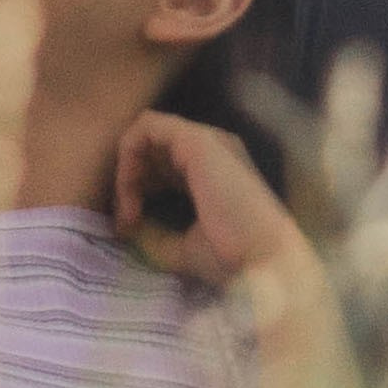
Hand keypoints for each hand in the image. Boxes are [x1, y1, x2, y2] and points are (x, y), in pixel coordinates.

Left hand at [113, 109, 310, 289]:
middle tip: (125, 223)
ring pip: (145, 135)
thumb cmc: (232, 258)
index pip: (162, 166)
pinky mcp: (197, 140)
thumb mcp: (182, 248)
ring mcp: (206, 140)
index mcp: (211, 172)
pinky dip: (129, 154)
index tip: (129, 229)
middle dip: (128, 182)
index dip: (137, 190)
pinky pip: (146, 127)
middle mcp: (210, 149)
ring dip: (126, 171)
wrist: (263, 261)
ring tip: (128, 212)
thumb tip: (126, 225)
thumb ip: (154, 234)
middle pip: (152, 149)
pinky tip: (130, 188)